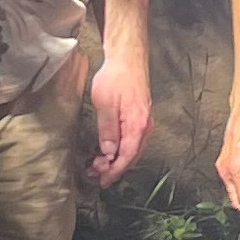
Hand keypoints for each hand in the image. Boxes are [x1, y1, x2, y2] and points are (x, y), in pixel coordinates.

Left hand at [87, 48, 151, 185]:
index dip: (114, 171)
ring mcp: (144, 122)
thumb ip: (108, 130)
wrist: (128, 59)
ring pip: (132, 149)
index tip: (102, 180)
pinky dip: (121, 149)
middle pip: (132, 156)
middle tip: (95, 173)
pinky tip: (110, 149)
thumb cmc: (116, 78)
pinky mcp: (140, 117)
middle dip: (114, 168)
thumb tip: (109, 152)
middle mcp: (144, 126)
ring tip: (98, 163)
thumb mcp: (105, 104)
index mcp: (137, 125)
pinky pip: (132, 140)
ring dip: (116, 159)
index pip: (127, 156)